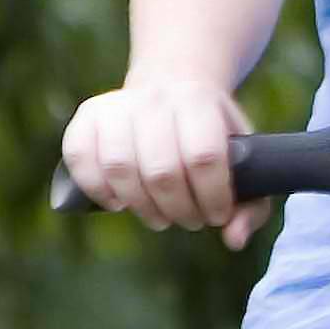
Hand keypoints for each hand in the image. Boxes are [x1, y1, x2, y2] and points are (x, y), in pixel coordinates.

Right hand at [66, 71, 264, 243]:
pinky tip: (119, 202)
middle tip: (189, 219)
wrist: (174, 88)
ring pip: (119, 168)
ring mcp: (116, 105)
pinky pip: (80, 158)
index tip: (217, 214)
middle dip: (178, 209)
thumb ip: (250, 204)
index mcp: (198, 101)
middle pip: (161, 170)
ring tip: (159, 216)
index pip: (203, 157)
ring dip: (141, 207)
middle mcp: (155, 98)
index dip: (211, 197)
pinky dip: (98, 190)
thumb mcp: (244, 159)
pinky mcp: (86, 117)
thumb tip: (234, 240)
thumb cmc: (212, 136)